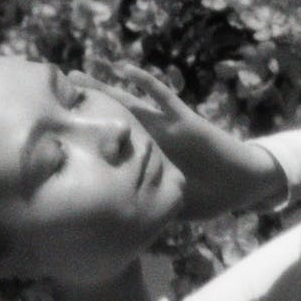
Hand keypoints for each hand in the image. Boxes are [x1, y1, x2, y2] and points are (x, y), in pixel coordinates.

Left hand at [68, 63, 284, 219]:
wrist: (243, 184)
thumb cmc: (209, 195)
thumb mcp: (170, 204)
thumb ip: (147, 208)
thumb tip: (118, 230)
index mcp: (147, 156)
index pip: (111, 143)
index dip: (88, 136)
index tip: (56, 130)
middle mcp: (153, 137)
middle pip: (112, 118)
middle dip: (86, 105)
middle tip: (56, 91)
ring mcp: (167, 126)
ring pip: (130, 103)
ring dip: (105, 87)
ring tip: (78, 74)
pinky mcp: (185, 120)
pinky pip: (164, 98)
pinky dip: (147, 83)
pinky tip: (127, 70)